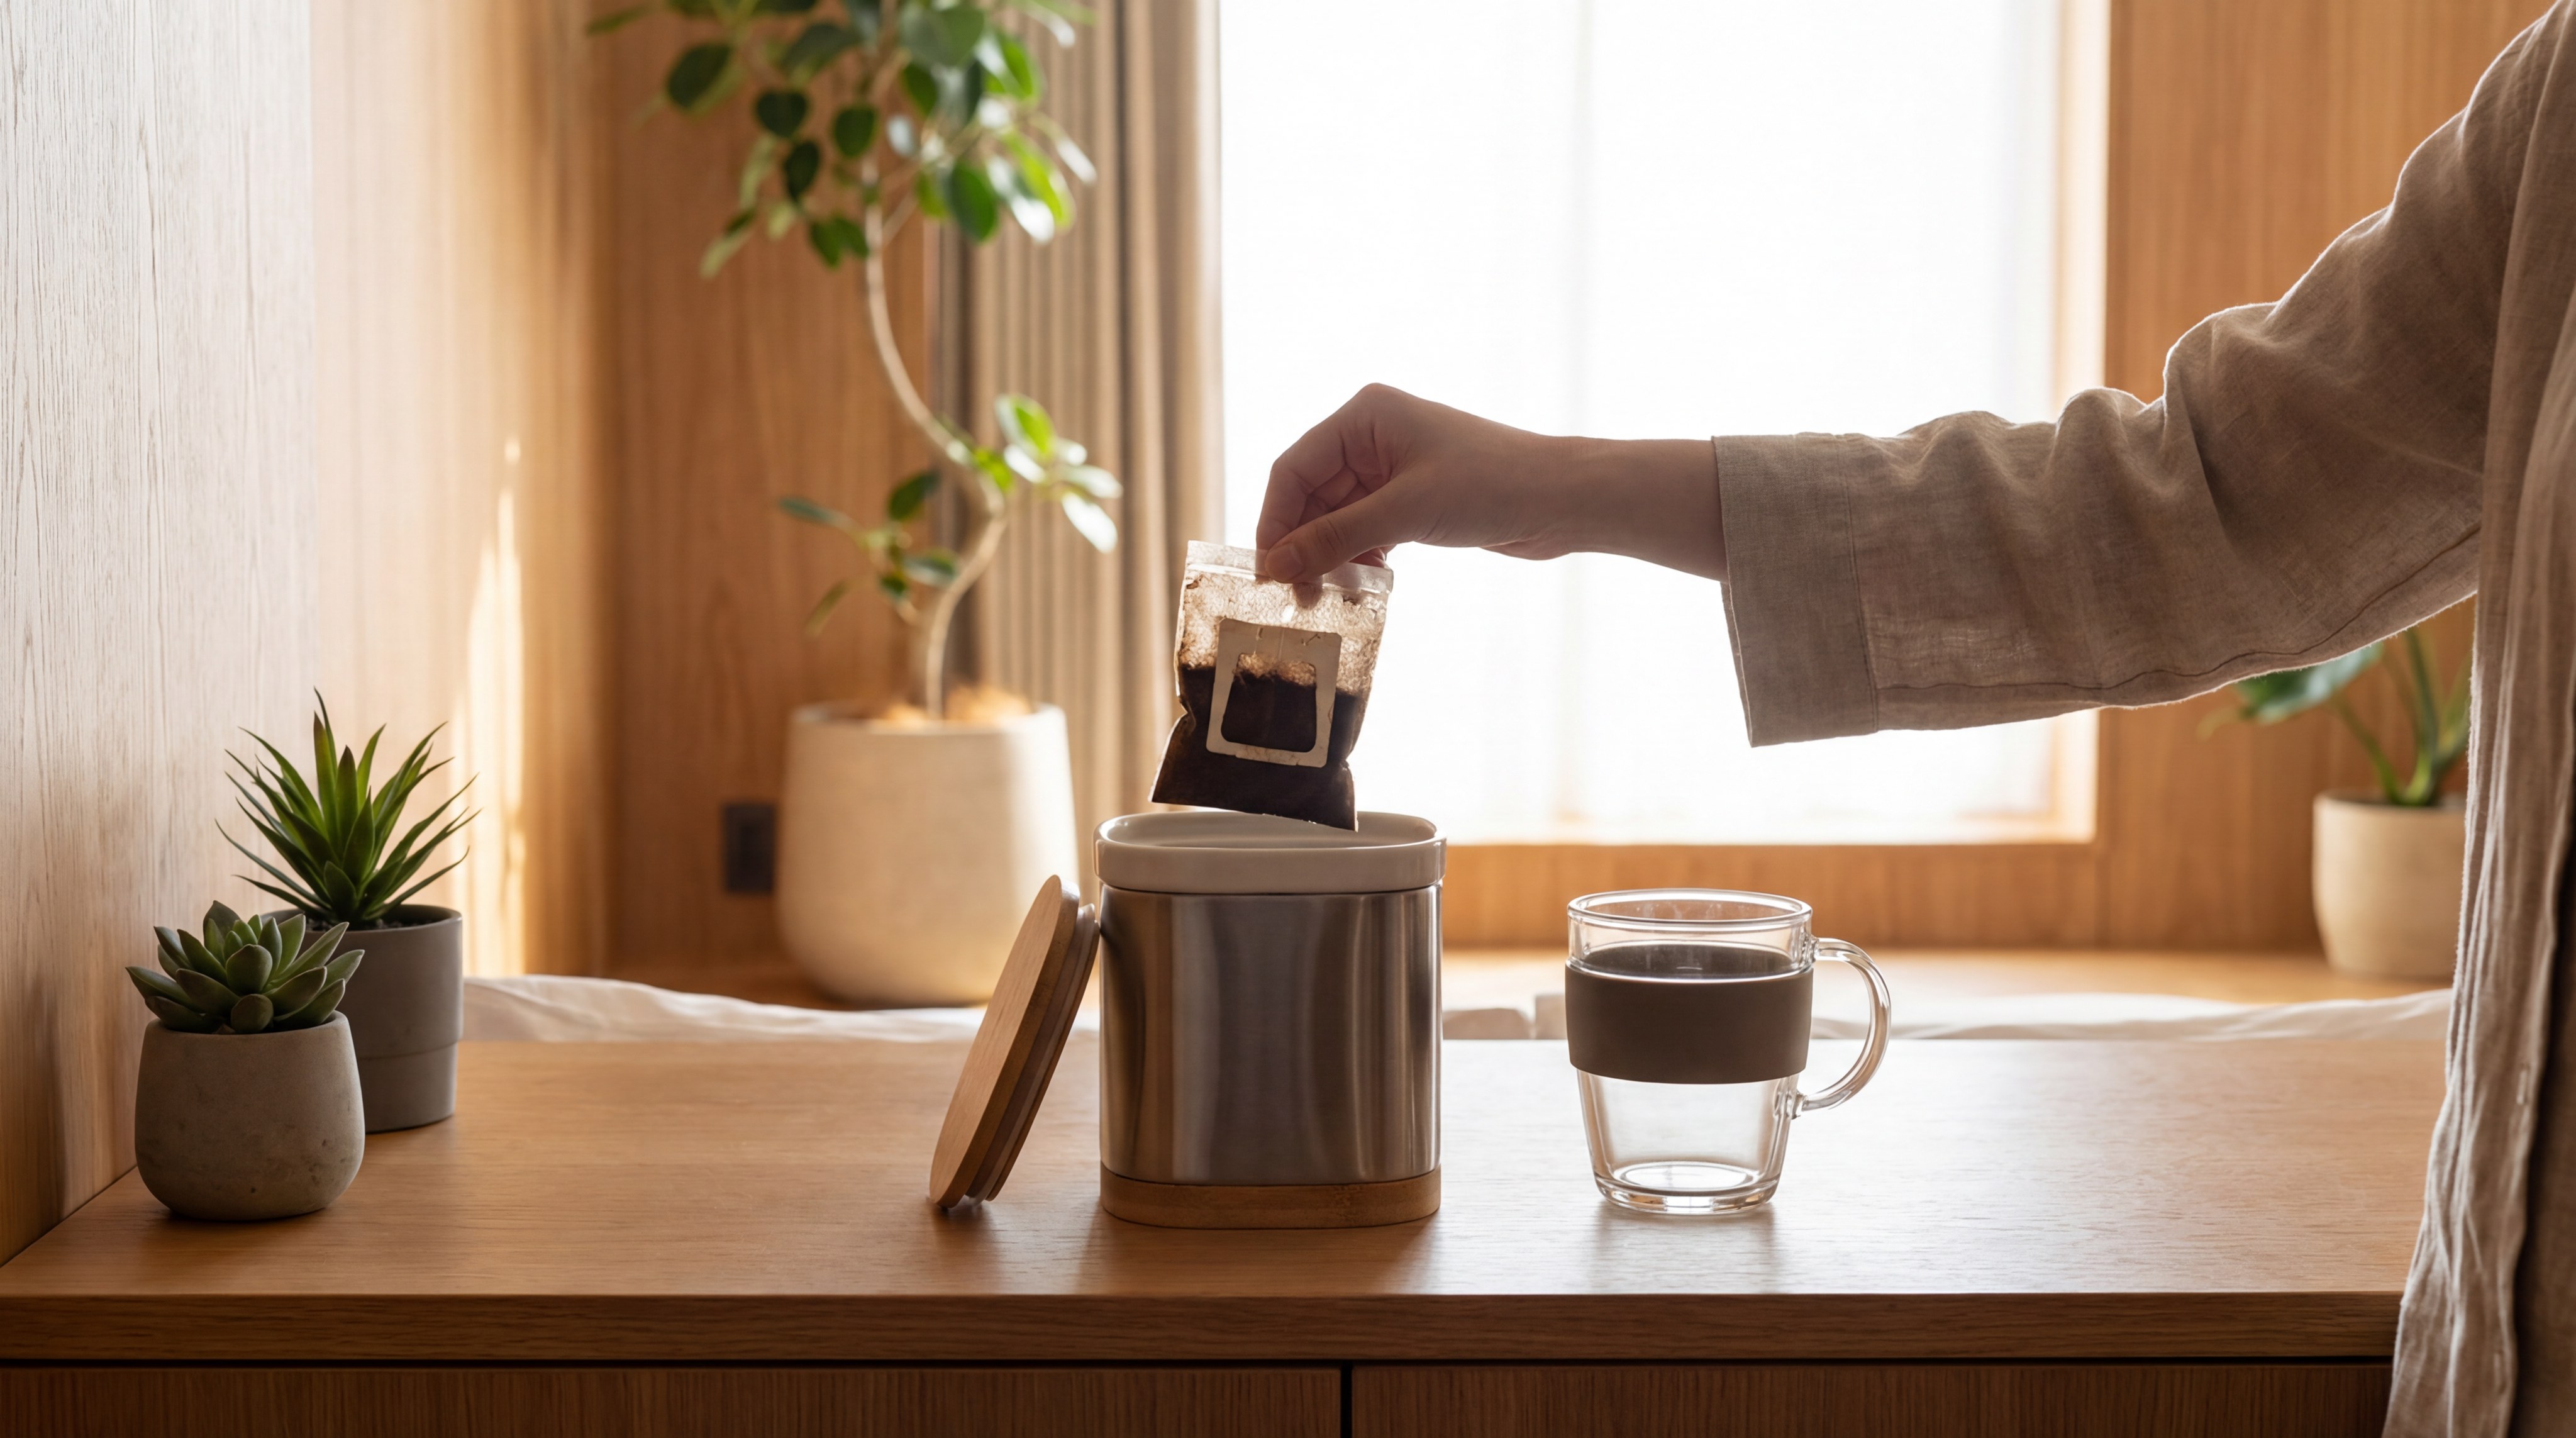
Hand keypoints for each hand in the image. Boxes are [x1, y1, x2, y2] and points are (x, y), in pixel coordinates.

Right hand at [1254, 384, 1725, 582]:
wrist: (1563, 499)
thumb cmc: (1492, 485)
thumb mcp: (1405, 512)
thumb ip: (1336, 537)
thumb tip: (1276, 566)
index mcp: (1365, 416)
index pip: (1294, 468)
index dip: (1275, 521)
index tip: (1267, 571)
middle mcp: (1373, 436)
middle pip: (1312, 495)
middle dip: (1302, 544)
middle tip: (1296, 597)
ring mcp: (1393, 468)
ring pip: (1337, 517)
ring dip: (1329, 555)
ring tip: (1326, 599)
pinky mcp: (1413, 498)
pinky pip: (1366, 529)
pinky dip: (1359, 556)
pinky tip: (1365, 584)